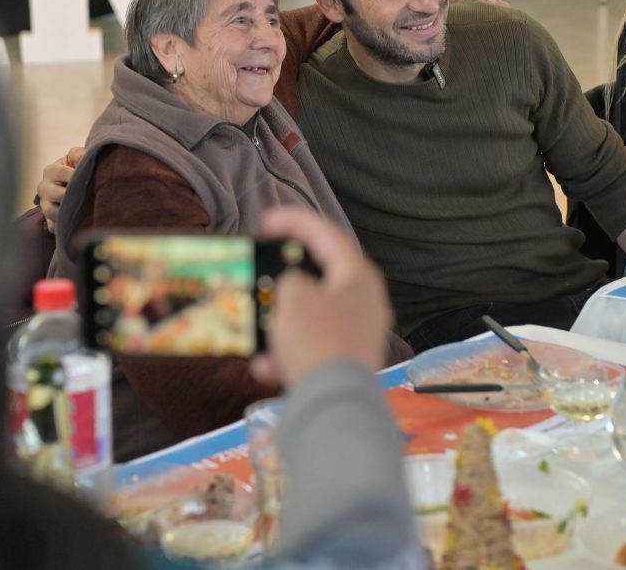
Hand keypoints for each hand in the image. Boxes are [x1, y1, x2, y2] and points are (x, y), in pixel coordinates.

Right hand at [36, 145, 84, 233]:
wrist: (72, 185)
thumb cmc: (75, 168)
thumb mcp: (76, 157)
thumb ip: (78, 154)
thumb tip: (85, 157)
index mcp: (50, 171)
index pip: (59, 172)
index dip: (75, 175)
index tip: (90, 178)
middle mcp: (44, 188)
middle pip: (56, 194)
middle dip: (74, 195)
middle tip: (91, 195)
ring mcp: (45, 206)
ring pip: (53, 212)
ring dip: (69, 212)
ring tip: (86, 209)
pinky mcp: (50, 221)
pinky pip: (55, 227)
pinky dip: (66, 226)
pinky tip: (79, 223)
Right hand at [250, 208, 392, 387]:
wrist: (334, 403)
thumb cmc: (316, 340)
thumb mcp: (292, 296)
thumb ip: (289, 279)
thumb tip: (294, 289)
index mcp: (358, 274)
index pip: (325, 233)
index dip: (293, 221)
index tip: (266, 221)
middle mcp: (366, 300)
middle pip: (322, 276)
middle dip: (287, 278)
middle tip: (264, 271)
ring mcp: (361, 333)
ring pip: (314, 316)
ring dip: (283, 321)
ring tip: (259, 328)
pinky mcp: (349, 362)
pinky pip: (313, 347)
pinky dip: (289, 352)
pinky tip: (267, 367)